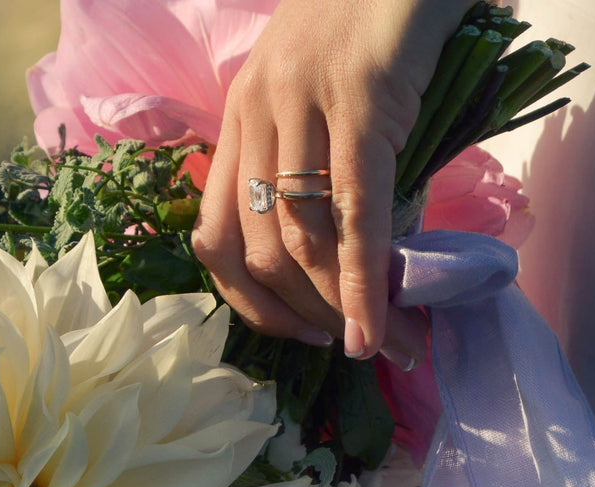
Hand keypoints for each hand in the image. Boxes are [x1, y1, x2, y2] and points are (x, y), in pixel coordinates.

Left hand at [193, 0, 475, 367]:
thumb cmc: (360, 28)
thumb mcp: (313, 99)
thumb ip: (310, 165)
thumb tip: (340, 258)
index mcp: (237, 123)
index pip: (211, 236)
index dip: (246, 300)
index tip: (292, 329)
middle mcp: (254, 119)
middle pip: (256, 249)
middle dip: (303, 314)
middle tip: (346, 346)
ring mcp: (301, 110)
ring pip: (301, 238)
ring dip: (340, 306)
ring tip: (383, 344)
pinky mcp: (358, 103)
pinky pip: (353, 209)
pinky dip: (363, 278)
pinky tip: (376, 323)